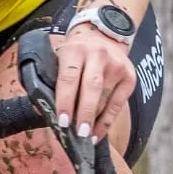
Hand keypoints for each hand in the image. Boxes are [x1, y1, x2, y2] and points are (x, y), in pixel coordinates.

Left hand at [54, 25, 135, 142]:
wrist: (102, 36)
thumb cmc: (75, 55)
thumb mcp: (60, 59)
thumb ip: (51, 81)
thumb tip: (43, 111)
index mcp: (74, 50)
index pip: (69, 77)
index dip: (65, 101)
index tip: (62, 121)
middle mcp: (98, 55)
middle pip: (92, 88)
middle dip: (84, 113)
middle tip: (79, 134)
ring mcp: (117, 66)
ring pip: (105, 99)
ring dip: (94, 121)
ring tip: (85, 137)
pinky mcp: (129, 77)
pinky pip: (118, 105)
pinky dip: (107, 122)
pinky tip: (97, 133)